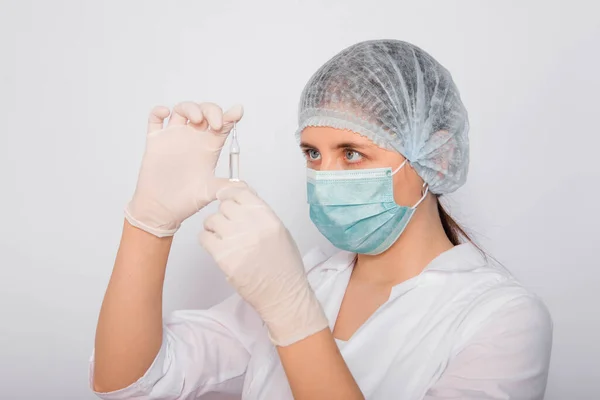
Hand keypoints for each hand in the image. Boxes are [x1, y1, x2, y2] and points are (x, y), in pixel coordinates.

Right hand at [125, 102, 242, 236]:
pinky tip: (165, 112)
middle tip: (215, 122)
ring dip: (190, 108)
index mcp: (209, 147)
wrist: (161, 210)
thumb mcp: (210, 192)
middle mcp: (193, 138)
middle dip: (212, 110)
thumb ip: (226, 186)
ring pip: (182, 110)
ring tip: (196, 119)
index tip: (237, 113)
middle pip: (205, 112)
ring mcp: (174, 137)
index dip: (231, 116)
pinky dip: (158, 111)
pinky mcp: (156, 141)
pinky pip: (155, 119)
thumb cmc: (186, 201)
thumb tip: (243, 186)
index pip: (223, 125)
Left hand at [200, 184, 328, 345]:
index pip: (241, 192)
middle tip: (228, 225)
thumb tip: (242, 201)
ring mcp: (236, 241)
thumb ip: (261, 215)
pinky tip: (215, 247)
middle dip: (224, 214)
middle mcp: (252, 226)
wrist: (283, 294)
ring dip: (214, 227)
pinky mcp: (223, 257)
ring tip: (221, 238)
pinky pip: (204, 237)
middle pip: (225, 206)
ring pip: (212, 220)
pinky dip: (207, 240)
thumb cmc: (285, 267)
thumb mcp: (280, 232)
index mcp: (268, 218)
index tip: (226, 197)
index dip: (230, 194)